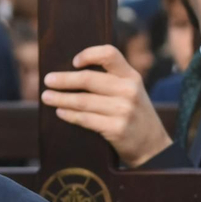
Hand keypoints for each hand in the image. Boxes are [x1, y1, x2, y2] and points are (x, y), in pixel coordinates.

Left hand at [42, 44, 172, 166]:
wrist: (153, 146)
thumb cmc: (135, 115)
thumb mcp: (132, 91)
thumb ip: (112, 80)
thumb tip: (72, 73)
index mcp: (131, 76)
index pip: (110, 54)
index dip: (89, 54)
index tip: (74, 62)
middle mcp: (129, 90)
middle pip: (88, 79)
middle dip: (64, 80)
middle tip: (48, 80)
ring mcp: (123, 110)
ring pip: (83, 101)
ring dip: (60, 99)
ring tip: (47, 97)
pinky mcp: (116, 129)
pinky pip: (85, 119)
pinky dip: (69, 115)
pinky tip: (60, 112)